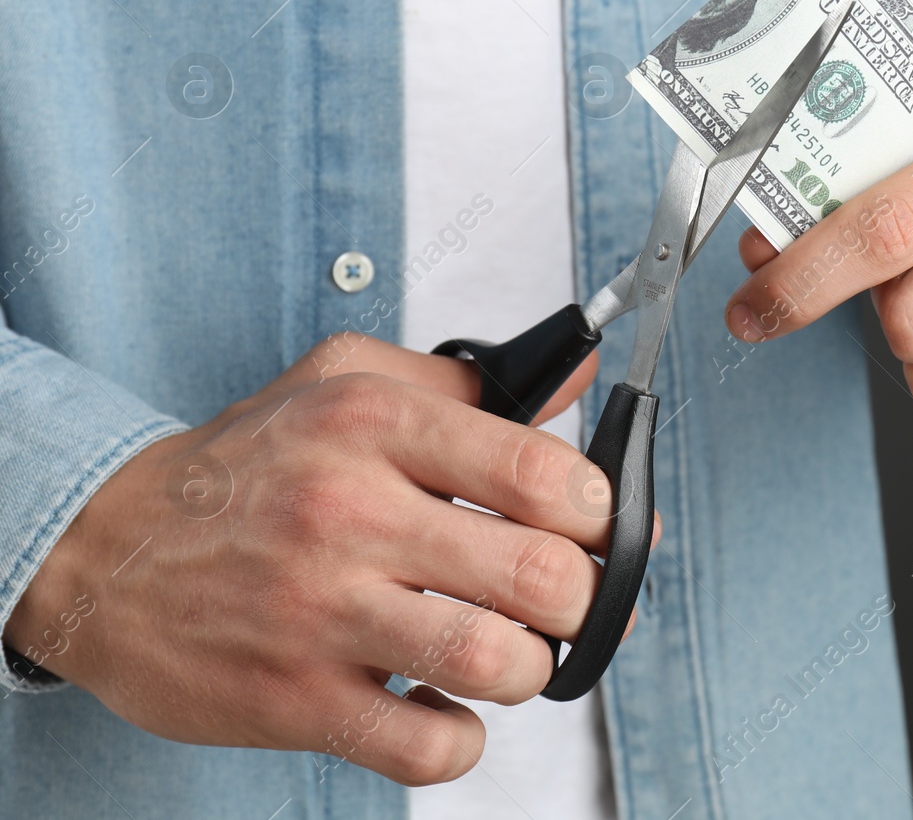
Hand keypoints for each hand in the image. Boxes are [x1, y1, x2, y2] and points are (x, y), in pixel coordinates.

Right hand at [3, 334, 653, 785]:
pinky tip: (447, 704)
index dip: (597, 508)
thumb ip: (465, 380)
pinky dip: (461, 738)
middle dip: (583, 596)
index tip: (593, 524)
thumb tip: (577, 384)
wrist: (103, 550)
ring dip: (530, 667)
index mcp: (374, 424)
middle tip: (565, 597)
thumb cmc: (244, 466)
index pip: (539, 471)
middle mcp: (350, 512)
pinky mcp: (296, 699)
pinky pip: (425, 747)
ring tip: (510, 651)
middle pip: (538, 573)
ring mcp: (322, 611)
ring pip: (495, 661)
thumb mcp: (344, 379)